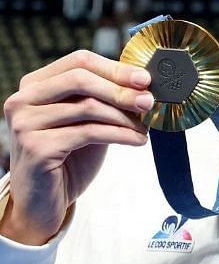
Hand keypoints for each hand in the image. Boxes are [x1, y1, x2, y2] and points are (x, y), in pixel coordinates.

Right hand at [1, 50, 151, 245]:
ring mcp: (25, 124)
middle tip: (149, 101)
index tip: (145, 79)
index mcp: (35, 85)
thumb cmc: (69, 157)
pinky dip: (120, 134)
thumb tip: (145, 83)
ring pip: (88, 106)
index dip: (116, 68)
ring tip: (146, 127)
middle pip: (81, 79)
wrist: (44, 202)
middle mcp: (23, 100)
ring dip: (125, 116)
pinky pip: (89, 132)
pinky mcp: (36, 148)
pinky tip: (138, 141)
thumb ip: (105, 99)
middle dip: (121, 89)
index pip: (79, 61)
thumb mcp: (87, 120)